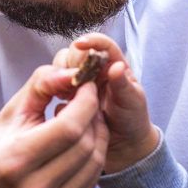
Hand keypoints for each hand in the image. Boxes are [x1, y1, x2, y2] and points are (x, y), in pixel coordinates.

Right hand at [0, 66, 108, 187]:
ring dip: (96, 135)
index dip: (85, 102)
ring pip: (95, 162)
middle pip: (85, 145)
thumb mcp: (12, 111)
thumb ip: (42, 84)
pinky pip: (93, 180)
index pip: (69, 128)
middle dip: (92, 117)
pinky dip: (92, 158)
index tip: (86, 86)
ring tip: (84, 121)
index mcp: (15, 161)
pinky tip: (80, 146)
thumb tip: (74, 72)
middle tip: (87, 101)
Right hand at [54, 33, 158, 172]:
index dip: (91, 40)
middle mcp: (94, 71)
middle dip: (70, 63)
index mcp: (113, 65)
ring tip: (67, 95)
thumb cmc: (133, 120)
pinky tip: (62, 106)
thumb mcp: (132, 102)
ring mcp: (79, 85)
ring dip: (60, 78)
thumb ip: (124, 85)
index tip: (80, 44)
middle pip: (75, 53)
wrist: (124, 147)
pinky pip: (54, 88)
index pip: (102, 44)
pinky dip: (54, 93)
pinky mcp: (68, 99)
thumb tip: (116, 67)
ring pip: (61, 69)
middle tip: (72, 82)